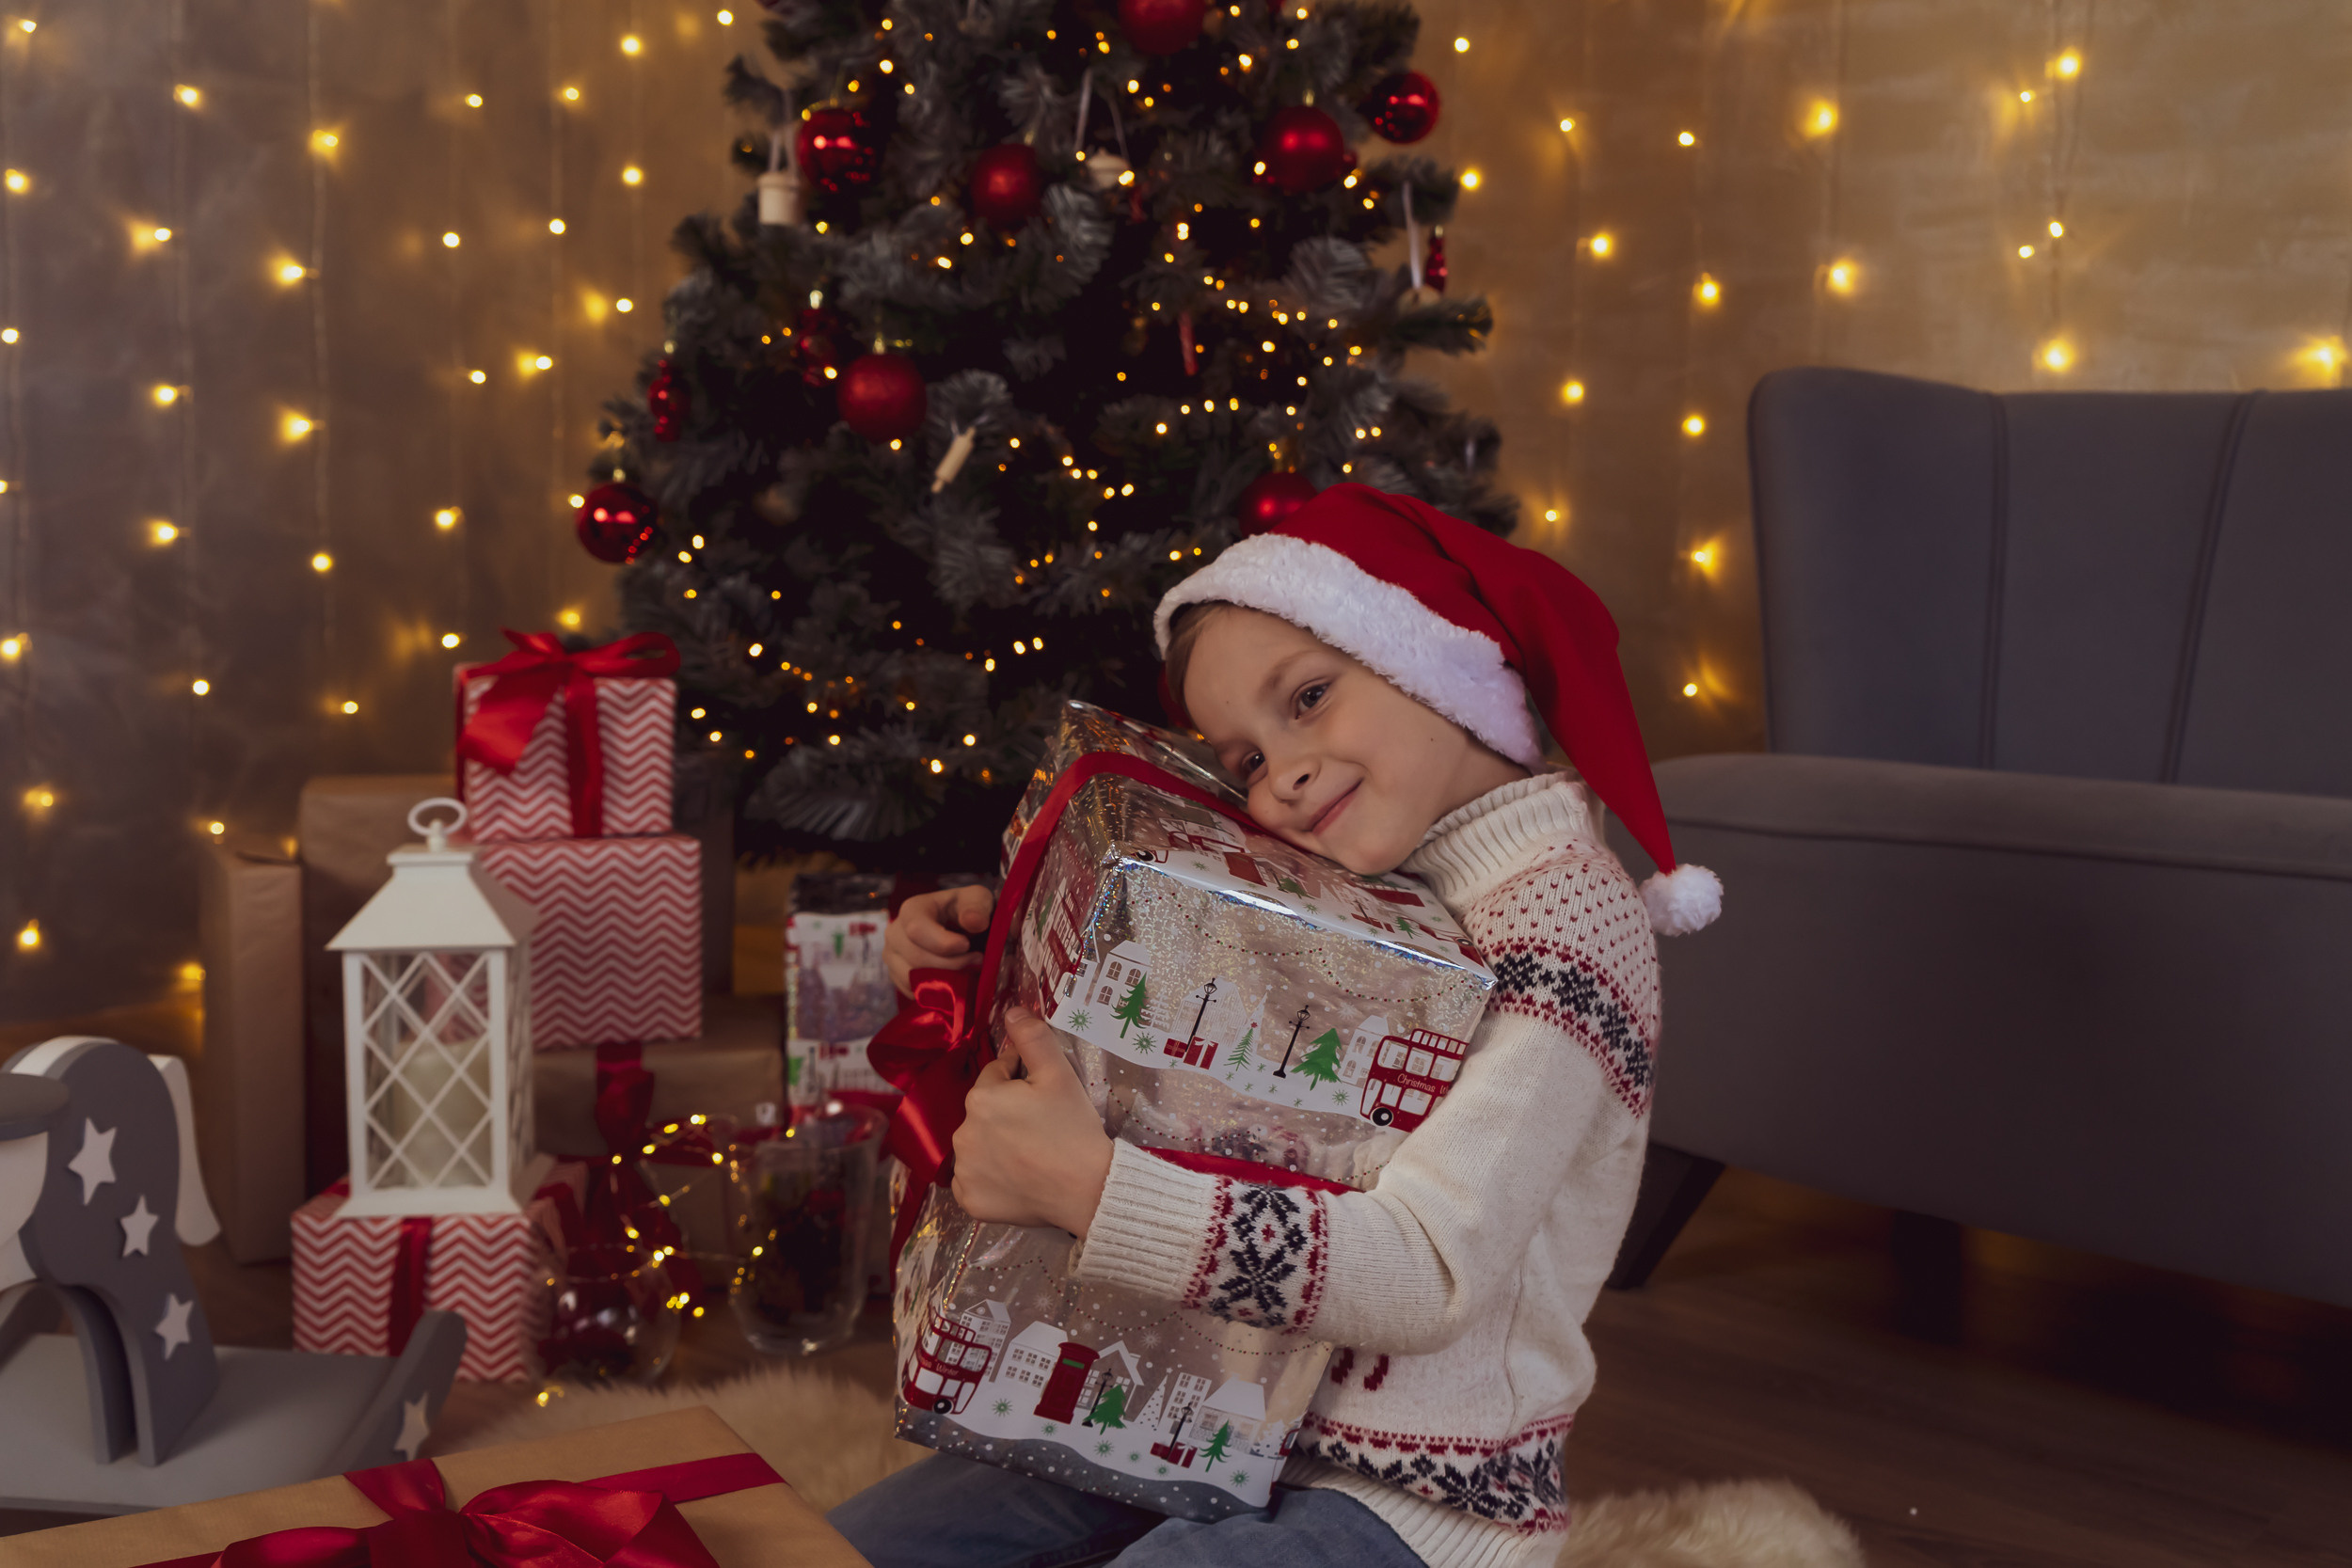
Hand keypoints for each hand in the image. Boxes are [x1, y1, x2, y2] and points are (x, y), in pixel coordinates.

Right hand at [885, 884, 995, 996]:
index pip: (917, 930)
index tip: (967, 946)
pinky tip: (954, 978)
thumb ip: (976, 906)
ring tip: (967, 969)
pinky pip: (913, 992)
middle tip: (976, 959)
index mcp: (911, 910)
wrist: (958, 926)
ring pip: (913, 979)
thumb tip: (974, 922)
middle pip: (917, 959)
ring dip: (945, 979)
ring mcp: (892, 956)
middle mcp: (894, 933)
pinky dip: (936, 991)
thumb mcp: (976, 899)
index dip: (944, 943)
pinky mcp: (896, 976)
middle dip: (951, 964)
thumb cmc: (966, 911)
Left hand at [951, 1007, 1113, 1237]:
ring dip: (995, 1145)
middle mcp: (962, 1133)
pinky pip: (974, 1181)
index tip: (1044, 1098)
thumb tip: (1011, 1010)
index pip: (996, 1075)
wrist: (1089, 1190)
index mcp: (981, 1097)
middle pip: (984, 1111)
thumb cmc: (1074, 1128)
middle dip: (1006, 1113)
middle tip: (1041, 1128)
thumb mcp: (1059, 1075)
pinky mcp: (969, 1201)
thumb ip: (1032, 1038)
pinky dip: (989, 1179)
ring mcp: (964, 1171)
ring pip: (977, 1146)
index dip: (1021, 1081)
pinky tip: (1016, 1179)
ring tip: (1030, 1154)